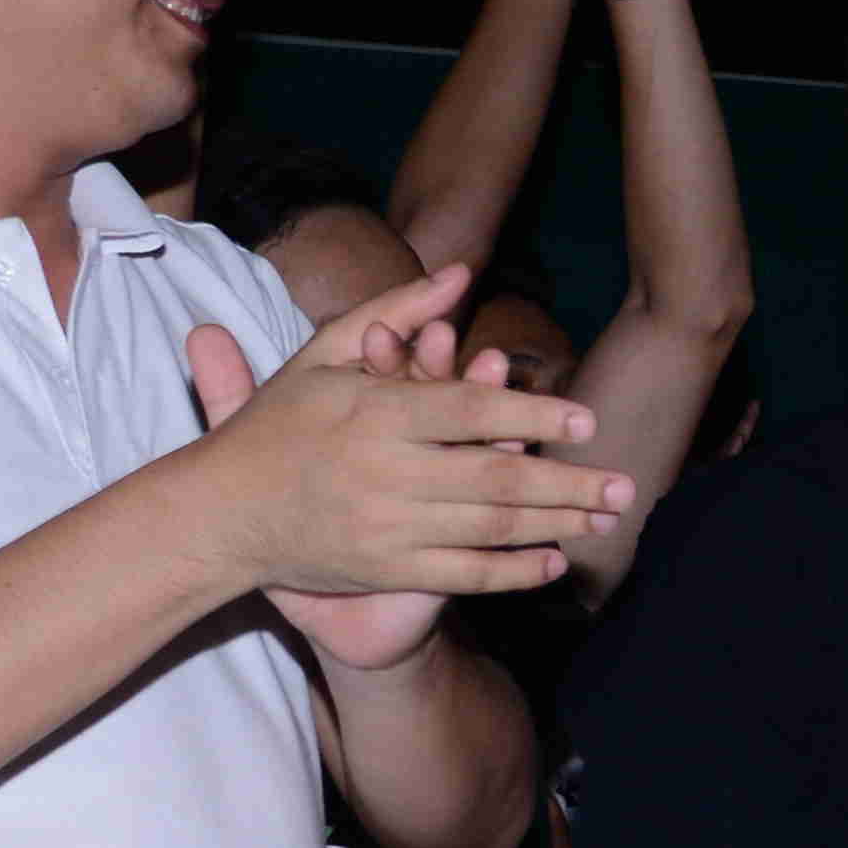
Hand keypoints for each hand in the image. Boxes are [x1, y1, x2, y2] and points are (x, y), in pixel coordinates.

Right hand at [182, 263, 636, 664]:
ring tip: (605, 517)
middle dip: (567, 483)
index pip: (468, 411)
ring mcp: (386, 527)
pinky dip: (512, 571)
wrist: (222, 513)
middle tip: (626, 485)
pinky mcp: (383, 570)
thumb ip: (396, 310)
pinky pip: (462, 574)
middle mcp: (385, 472)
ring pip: (487, 528)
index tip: (585, 420)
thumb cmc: (280, 423)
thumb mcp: (325, 353)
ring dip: (555, 524)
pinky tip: (554, 560)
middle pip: (494, 477)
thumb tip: (461, 272)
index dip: (531, 413)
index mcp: (374, 412)